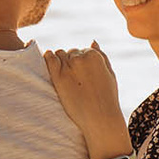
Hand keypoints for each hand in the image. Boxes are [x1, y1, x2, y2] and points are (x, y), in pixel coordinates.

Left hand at [43, 43, 130, 158]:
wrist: (100, 118)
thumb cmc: (107, 97)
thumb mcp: (109, 74)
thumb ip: (102, 56)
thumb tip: (92, 41)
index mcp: (94, 55)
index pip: (82, 51)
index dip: (82, 61)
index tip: (83, 74)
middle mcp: (80, 58)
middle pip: (70, 53)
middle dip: (71, 61)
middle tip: (75, 77)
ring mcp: (68, 67)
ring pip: (58, 55)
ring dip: (60, 61)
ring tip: (66, 76)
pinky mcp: (58, 77)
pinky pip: (49, 59)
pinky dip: (48, 58)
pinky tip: (50, 63)